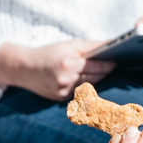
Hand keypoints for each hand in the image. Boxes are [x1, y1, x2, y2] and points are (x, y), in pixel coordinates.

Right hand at [0, 40, 114, 100]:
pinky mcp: (60, 99)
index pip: (96, 66)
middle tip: (116, 66)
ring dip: (97, 79)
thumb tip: (112, 43)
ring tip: (105, 72)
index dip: (109, 64)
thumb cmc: (49, 53)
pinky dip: (84, 86)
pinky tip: (89, 80)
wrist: (24, 68)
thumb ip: (91, 46)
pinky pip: (79, 92)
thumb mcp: (68, 45)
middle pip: (95, 77)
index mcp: (69, 63)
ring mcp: (63, 91)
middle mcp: (66, 79)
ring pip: (88, 85)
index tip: (118, 61)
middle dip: (105, 71)